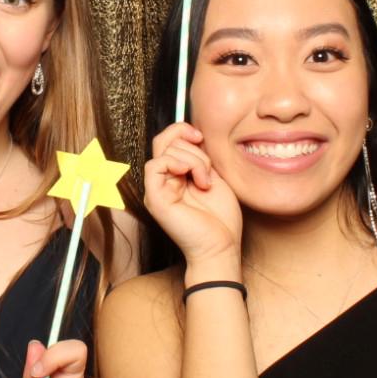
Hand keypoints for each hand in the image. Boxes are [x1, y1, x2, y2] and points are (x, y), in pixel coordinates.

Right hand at [143, 122, 242, 266]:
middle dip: (192, 146)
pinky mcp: (155, 199)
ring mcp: (156, 190)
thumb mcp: (214, 177)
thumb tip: (194, 134)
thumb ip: (200, 157)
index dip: (182, 131)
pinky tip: (193, 177)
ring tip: (206, 181)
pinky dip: (176, 163)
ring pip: (165, 151)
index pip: (168, 140)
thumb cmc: (221, 219)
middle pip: (163, 141)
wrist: (221, 247)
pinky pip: (155, 166)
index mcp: (174, 176)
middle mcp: (162, 182)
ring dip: (193, 160)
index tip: (201, 137)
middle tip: (208, 167)